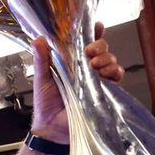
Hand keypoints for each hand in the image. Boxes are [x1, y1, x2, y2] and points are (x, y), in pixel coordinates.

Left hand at [31, 23, 123, 142]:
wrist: (51, 128)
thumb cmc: (46, 104)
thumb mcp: (42, 79)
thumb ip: (41, 59)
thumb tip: (38, 39)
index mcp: (73, 62)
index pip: (86, 43)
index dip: (94, 33)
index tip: (96, 26)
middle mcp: (87, 69)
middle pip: (102, 49)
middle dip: (101, 45)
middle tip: (90, 51)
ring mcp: (96, 80)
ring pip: (111, 61)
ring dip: (107, 58)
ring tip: (95, 64)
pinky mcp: (104, 93)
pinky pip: (116, 78)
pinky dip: (114, 72)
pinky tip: (105, 74)